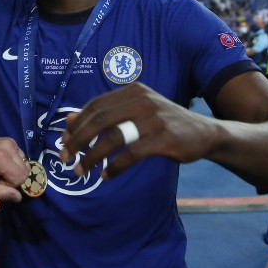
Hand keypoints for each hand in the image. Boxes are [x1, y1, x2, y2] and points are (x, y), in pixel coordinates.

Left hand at [0, 136, 28, 202]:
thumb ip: (1, 194)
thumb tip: (19, 197)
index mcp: (1, 158)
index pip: (20, 179)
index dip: (10, 185)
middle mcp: (9, 148)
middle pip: (25, 171)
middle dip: (14, 179)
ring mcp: (11, 143)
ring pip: (25, 164)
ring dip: (15, 172)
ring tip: (0, 171)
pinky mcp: (11, 141)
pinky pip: (21, 157)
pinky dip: (15, 164)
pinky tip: (2, 164)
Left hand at [60, 82, 218, 180]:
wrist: (205, 133)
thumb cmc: (163, 123)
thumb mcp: (135, 112)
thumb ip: (105, 114)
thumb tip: (69, 120)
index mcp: (132, 91)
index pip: (95, 105)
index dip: (76, 124)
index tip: (63, 141)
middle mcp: (142, 100)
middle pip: (100, 120)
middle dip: (78, 140)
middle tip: (65, 157)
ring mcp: (155, 119)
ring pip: (113, 137)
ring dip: (92, 156)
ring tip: (80, 170)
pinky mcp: (165, 139)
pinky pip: (132, 154)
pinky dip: (115, 167)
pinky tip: (106, 176)